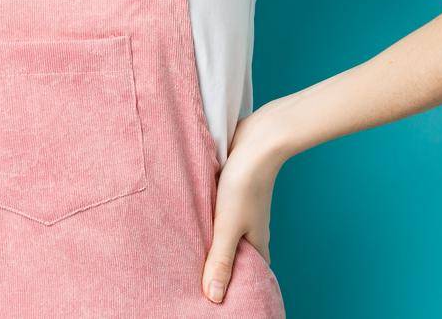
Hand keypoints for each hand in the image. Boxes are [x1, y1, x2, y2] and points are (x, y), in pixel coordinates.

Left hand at [202, 100, 288, 302]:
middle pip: (233, 255)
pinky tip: (190, 221)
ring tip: (184, 254)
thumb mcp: (228, 226)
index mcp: (255, 243)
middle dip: (217, 267)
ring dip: (209, 242)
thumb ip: (220, 260)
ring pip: (224, 234)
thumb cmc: (245, 183)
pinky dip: (206, 221)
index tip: (215, 301)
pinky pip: (217, 214)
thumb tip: (215, 298)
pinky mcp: (231, 193)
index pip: (247, 275)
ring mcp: (241, 211)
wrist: (257, 141)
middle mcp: (250, 229)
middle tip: (191, 281)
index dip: (234, 288)